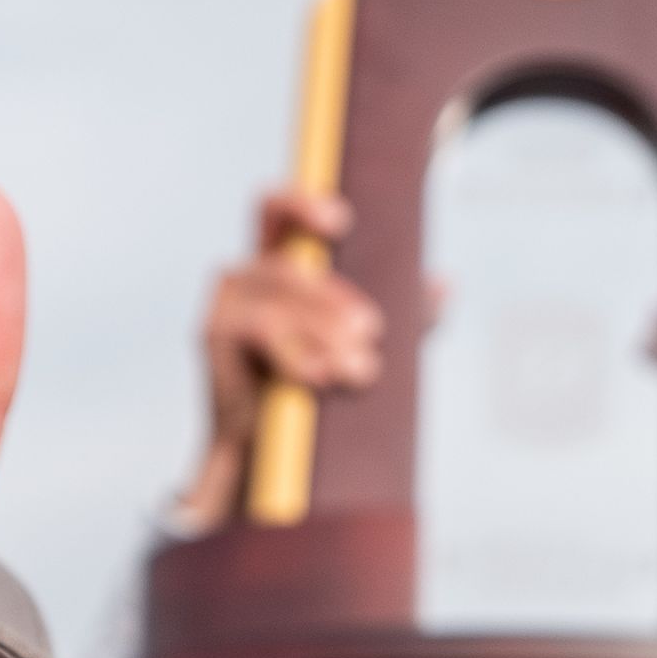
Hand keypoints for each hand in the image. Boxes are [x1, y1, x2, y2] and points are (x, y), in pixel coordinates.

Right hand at [175, 187, 386, 530]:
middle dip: (336, 302)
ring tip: (358, 369)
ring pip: (283, 299)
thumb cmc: (308, 392)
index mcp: (274, 266)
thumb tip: (443, 285)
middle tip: (371, 333)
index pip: (276, 212)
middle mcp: (244, 276)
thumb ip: (399, 314)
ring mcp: (224, 302)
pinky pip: (263, 331)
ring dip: (326, 333)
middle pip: (293, 267)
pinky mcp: (213, 334)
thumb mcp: (358, 345)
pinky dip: (297, 355)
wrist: (258, 452)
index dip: (303, 204)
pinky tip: (321, 378)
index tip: (341, 223)